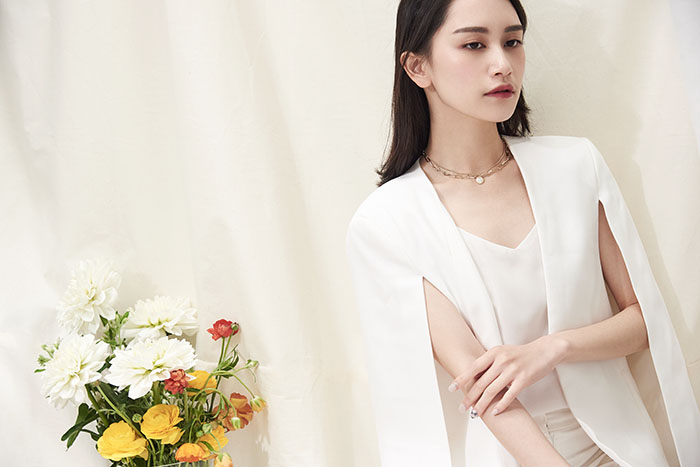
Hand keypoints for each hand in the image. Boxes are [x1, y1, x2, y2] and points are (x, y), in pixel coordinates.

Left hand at [449, 335, 567, 416]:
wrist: (544, 351)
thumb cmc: (521, 354)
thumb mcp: (502, 352)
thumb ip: (489, 362)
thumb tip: (472, 376)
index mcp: (494, 353)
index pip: (474, 368)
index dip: (462, 379)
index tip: (452, 388)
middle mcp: (501, 361)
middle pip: (481, 382)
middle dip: (470, 397)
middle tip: (462, 408)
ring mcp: (512, 370)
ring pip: (492, 391)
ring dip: (482, 404)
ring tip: (475, 414)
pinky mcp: (524, 379)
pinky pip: (509, 395)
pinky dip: (500, 405)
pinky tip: (494, 412)